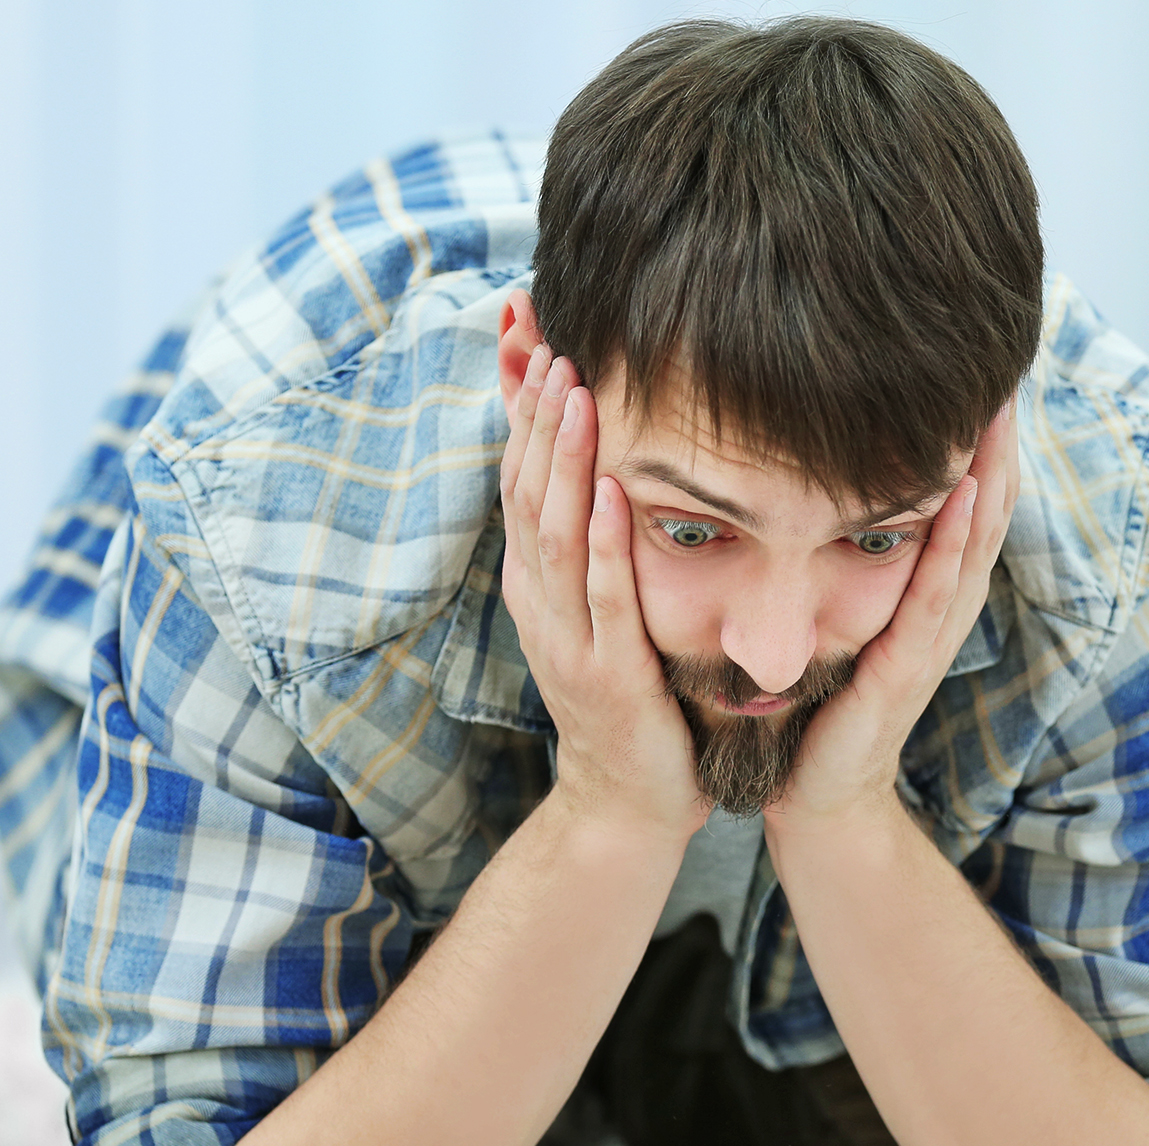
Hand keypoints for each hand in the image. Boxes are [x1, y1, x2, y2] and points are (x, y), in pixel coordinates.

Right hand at [498, 318, 706, 841]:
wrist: (627, 806)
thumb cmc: (629, 701)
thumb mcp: (601, 609)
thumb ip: (595, 543)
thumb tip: (604, 463)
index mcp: (537, 583)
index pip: (519, 476)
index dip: (521, 406)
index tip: (531, 335)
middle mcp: (540, 603)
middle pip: (527, 490)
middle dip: (538, 412)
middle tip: (552, 336)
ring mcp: (566, 639)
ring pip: (554, 532)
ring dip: (562, 458)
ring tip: (576, 389)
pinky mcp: (607, 675)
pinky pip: (603, 598)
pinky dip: (602, 542)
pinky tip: (610, 489)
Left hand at [768, 404, 1019, 826]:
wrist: (810, 794)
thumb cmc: (822, 702)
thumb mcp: (843, 615)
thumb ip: (847, 557)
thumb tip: (829, 481)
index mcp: (928, 594)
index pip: (969, 505)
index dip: (983, 443)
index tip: (985, 373)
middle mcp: (942, 611)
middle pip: (990, 513)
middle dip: (999, 443)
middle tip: (1008, 368)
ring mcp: (930, 640)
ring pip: (975, 544)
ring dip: (991, 474)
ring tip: (1000, 409)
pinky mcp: (905, 670)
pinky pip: (935, 596)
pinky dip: (954, 542)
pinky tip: (963, 491)